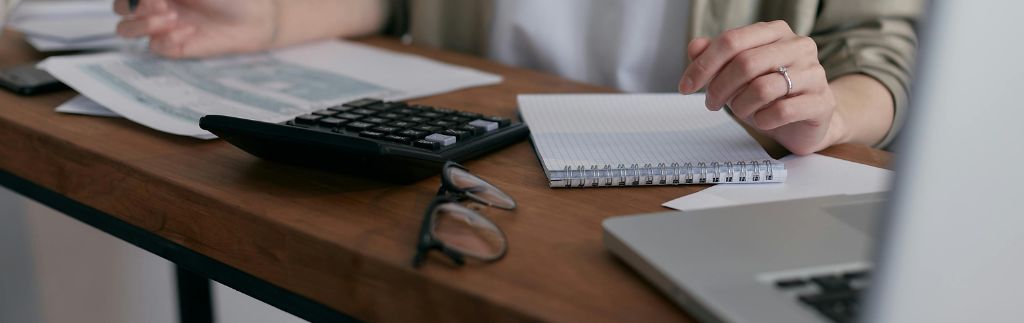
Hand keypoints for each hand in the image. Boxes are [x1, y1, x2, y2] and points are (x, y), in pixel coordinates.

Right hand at [113, 0, 275, 57]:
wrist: (254, 19)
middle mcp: (156, 5)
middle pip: (119, 8)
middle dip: (135, 6)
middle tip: (163, 6)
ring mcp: (162, 26)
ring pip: (126, 29)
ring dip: (143, 23)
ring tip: (172, 17)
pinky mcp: (174, 46)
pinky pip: (155, 47)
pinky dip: (167, 39)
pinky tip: (189, 32)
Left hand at [679, 21, 840, 154]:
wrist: (806, 122)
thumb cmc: (769, 94)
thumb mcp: (737, 75)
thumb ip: (716, 57)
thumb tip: (695, 46)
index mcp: (775, 32)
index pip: (732, 41)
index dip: (703, 65)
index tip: (685, 86)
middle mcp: (798, 46)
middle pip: (745, 63)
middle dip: (719, 88)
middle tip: (711, 103)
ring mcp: (814, 73)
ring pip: (762, 88)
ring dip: (741, 106)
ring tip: (741, 111)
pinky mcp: (821, 101)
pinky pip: (781, 111)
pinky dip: (763, 120)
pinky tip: (762, 120)